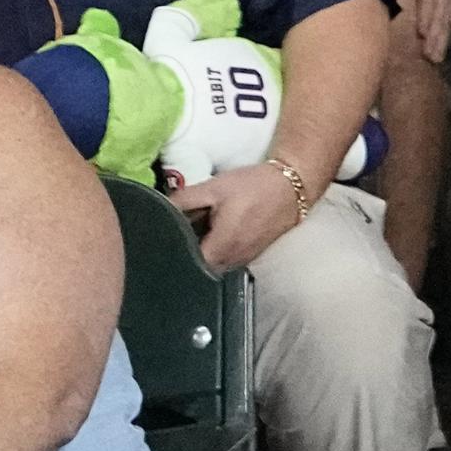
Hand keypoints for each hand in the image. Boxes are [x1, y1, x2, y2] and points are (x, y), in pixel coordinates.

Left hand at [172, 161, 312, 270]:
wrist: (292, 186)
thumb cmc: (254, 186)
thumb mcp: (213, 188)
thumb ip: (182, 200)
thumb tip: (157, 208)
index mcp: (220, 248)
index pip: (184, 263)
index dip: (172, 250)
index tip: (164, 236)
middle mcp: (231, 261)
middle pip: (197, 265)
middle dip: (187, 249)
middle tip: (179, 228)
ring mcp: (244, 260)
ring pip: (213, 262)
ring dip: (204, 249)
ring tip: (199, 228)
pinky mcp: (252, 254)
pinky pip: (227, 258)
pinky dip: (218, 247)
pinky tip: (218, 229)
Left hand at [376, 0, 450, 64]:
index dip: (427, 16)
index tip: (421, 33)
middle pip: (440, 15)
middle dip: (434, 35)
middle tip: (427, 53)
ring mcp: (447, 1)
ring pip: (445, 23)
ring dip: (440, 42)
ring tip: (433, 59)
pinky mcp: (448, 9)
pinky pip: (447, 27)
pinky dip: (442, 42)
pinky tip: (437, 57)